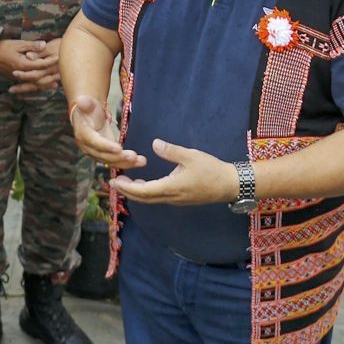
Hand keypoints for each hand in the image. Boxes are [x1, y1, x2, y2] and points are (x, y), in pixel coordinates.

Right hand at [0, 38, 58, 92]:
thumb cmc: (2, 47)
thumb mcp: (18, 44)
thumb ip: (32, 46)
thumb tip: (44, 44)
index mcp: (24, 64)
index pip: (42, 64)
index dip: (52, 61)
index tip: (60, 57)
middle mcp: (22, 74)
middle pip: (40, 77)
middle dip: (51, 75)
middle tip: (62, 72)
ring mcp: (18, 78)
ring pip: (35, 84)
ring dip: (46, 84)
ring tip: (56, 83)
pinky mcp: (15, 78)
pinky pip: (28, 84)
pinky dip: (37, 85)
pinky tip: (42, 85)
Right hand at [69, 95, 136, 167]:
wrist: (87, 116)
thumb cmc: (88, 108)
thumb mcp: (87, 103)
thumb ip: (85, 103)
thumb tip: (81, 100)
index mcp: (83, 134)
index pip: (95, 142)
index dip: (106, 146)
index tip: (119, 148)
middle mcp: (88, 147)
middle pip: (103, 155)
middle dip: (118, 157)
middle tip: (133, 156)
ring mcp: (96, 153)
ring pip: (111, 161)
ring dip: (126, 162)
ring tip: (141, 161)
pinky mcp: (105, 155)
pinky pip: (116, 161)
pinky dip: (128, 162)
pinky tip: (140, 162)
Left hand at [109, 139, 238, 205]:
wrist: (230, 185)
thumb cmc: (211, 169)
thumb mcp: (191, 155)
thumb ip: (171, 151)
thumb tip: (154, 143)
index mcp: (172, 187)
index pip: (144, 191)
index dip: (128, 187)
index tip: (115, 181)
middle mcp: (171, 197)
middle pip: (144, 198)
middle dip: (127, 191)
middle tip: (114, 182)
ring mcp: (176, 200)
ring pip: (151, 199)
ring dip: (137, 192)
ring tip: (125, 183)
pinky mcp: (180, 198)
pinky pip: (159, 198)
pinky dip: (147, 192)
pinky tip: (144, 184)